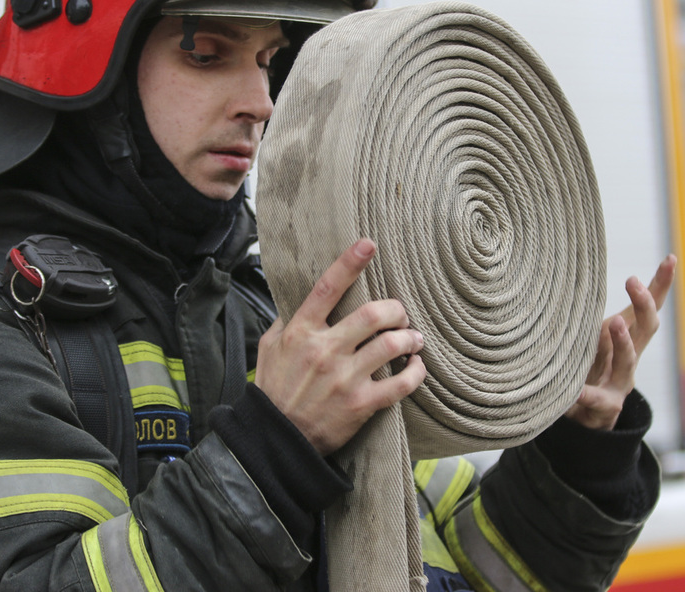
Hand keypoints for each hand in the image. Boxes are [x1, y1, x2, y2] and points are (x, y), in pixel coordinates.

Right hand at [255, 238, 426, 454]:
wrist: (276, 440)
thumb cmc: (273, 389)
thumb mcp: (268, 347)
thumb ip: (286, 319)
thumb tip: (298, 295)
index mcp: (301, 332)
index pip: (327, 288)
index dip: (349, 263)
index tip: (368, 244)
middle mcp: (325, 351)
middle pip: (374, 314)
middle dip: (396, 309)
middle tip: (400, 313)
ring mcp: (345, 378)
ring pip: (393, 345)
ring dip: (410, 337)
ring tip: (413, 338)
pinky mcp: (361, 404)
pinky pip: (401, 383)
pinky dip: (416, 372)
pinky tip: (417, 366)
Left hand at [564, 254, 676, 430]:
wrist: (589, 421)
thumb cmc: (589, 371)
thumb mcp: (594, 342)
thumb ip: (597, 321)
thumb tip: (589, 287)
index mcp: (628, 339)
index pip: (648, 309)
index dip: (661, 285)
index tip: (670, 259)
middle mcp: (630, 359)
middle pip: (647, 329)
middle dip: (644, 305)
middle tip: (633, 281)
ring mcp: (620, 383)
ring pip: (627, 361)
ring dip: (622, 342)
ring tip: (613, 323)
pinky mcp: (605, 407)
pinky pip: (595, 399)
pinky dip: (584, 394)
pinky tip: (575, 391)